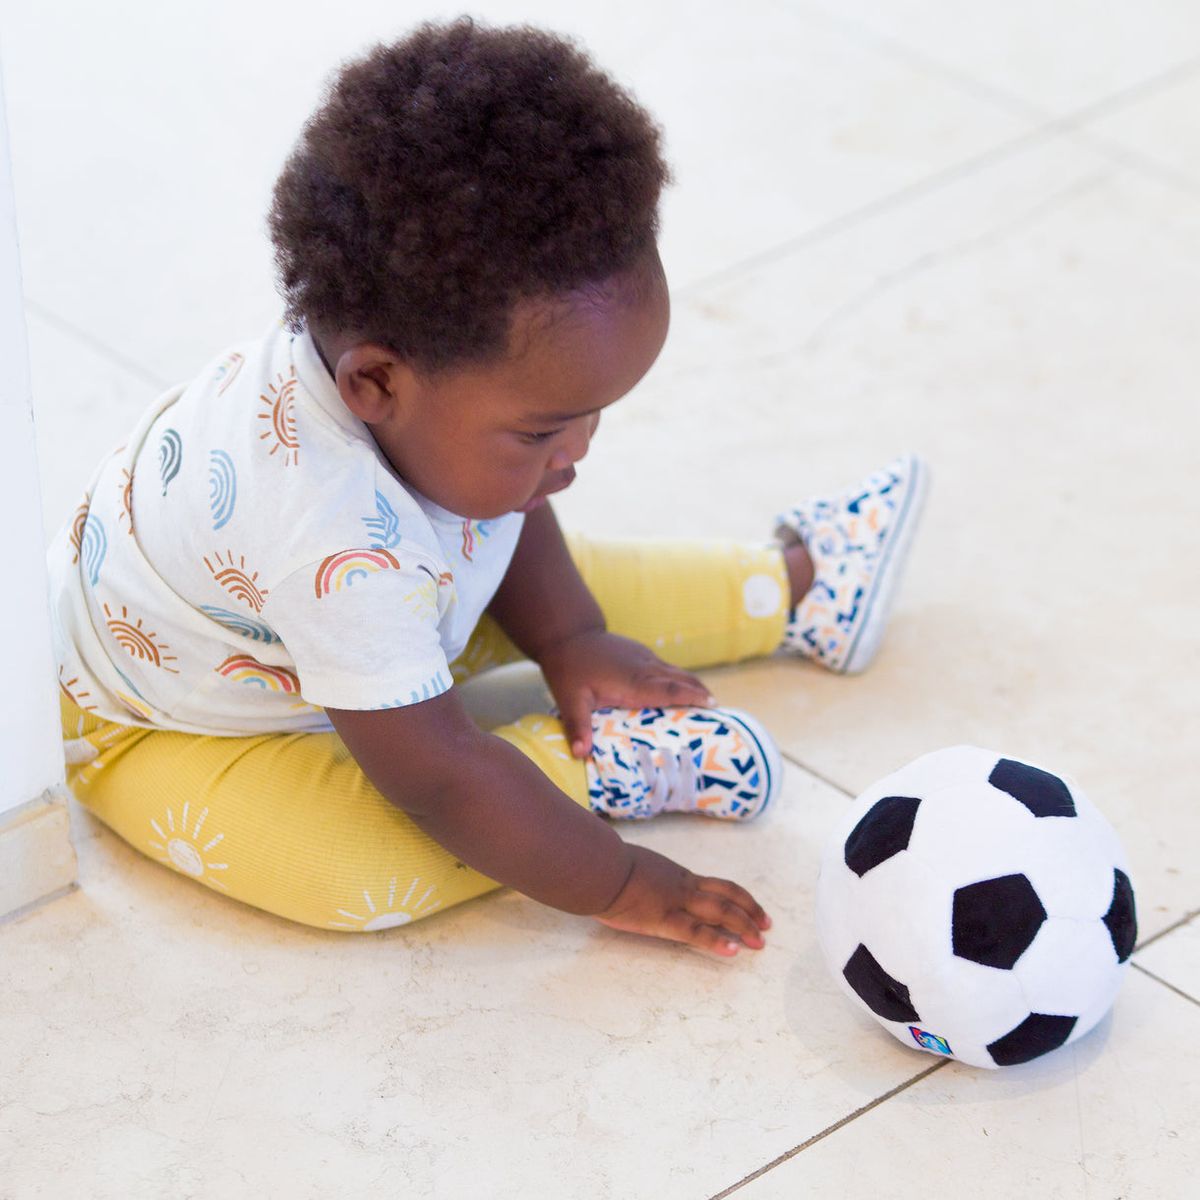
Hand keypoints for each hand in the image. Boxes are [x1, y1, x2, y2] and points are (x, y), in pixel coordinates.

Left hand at [537, 628, 714, 758]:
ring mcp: (644, 658)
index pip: (669, 690)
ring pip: (675, 671)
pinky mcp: (640, 653)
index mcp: (632, 681)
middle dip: (701, 693)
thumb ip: (578, 726)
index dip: (692, 697)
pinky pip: (666, 668)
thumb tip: (581, 754)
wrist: (568, 633)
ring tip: (708, 702)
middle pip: (681, 679)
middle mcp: (644, 668)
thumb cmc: (568, 668)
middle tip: (720, 710)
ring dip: (693, 685)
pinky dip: (679, 679)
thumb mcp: (569, 700)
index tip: (713, 704)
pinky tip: (681, 690)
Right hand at [595, 845, 771, 957]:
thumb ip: (648, 877)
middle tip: (767, 927)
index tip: (756, 909)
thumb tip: (646, 884)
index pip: (718, 886)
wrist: (598, 867)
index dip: (741, 897)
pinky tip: (733, 951)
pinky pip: (696, 932)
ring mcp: (676, 902)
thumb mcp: (636, 867)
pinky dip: (717, 941)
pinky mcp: (663, 919)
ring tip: (759, 943)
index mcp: (678, 876)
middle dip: (750, 913)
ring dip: (743, 927)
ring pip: (720, 912)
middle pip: (727, 898)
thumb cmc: (608, 866)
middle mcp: (684, 887)